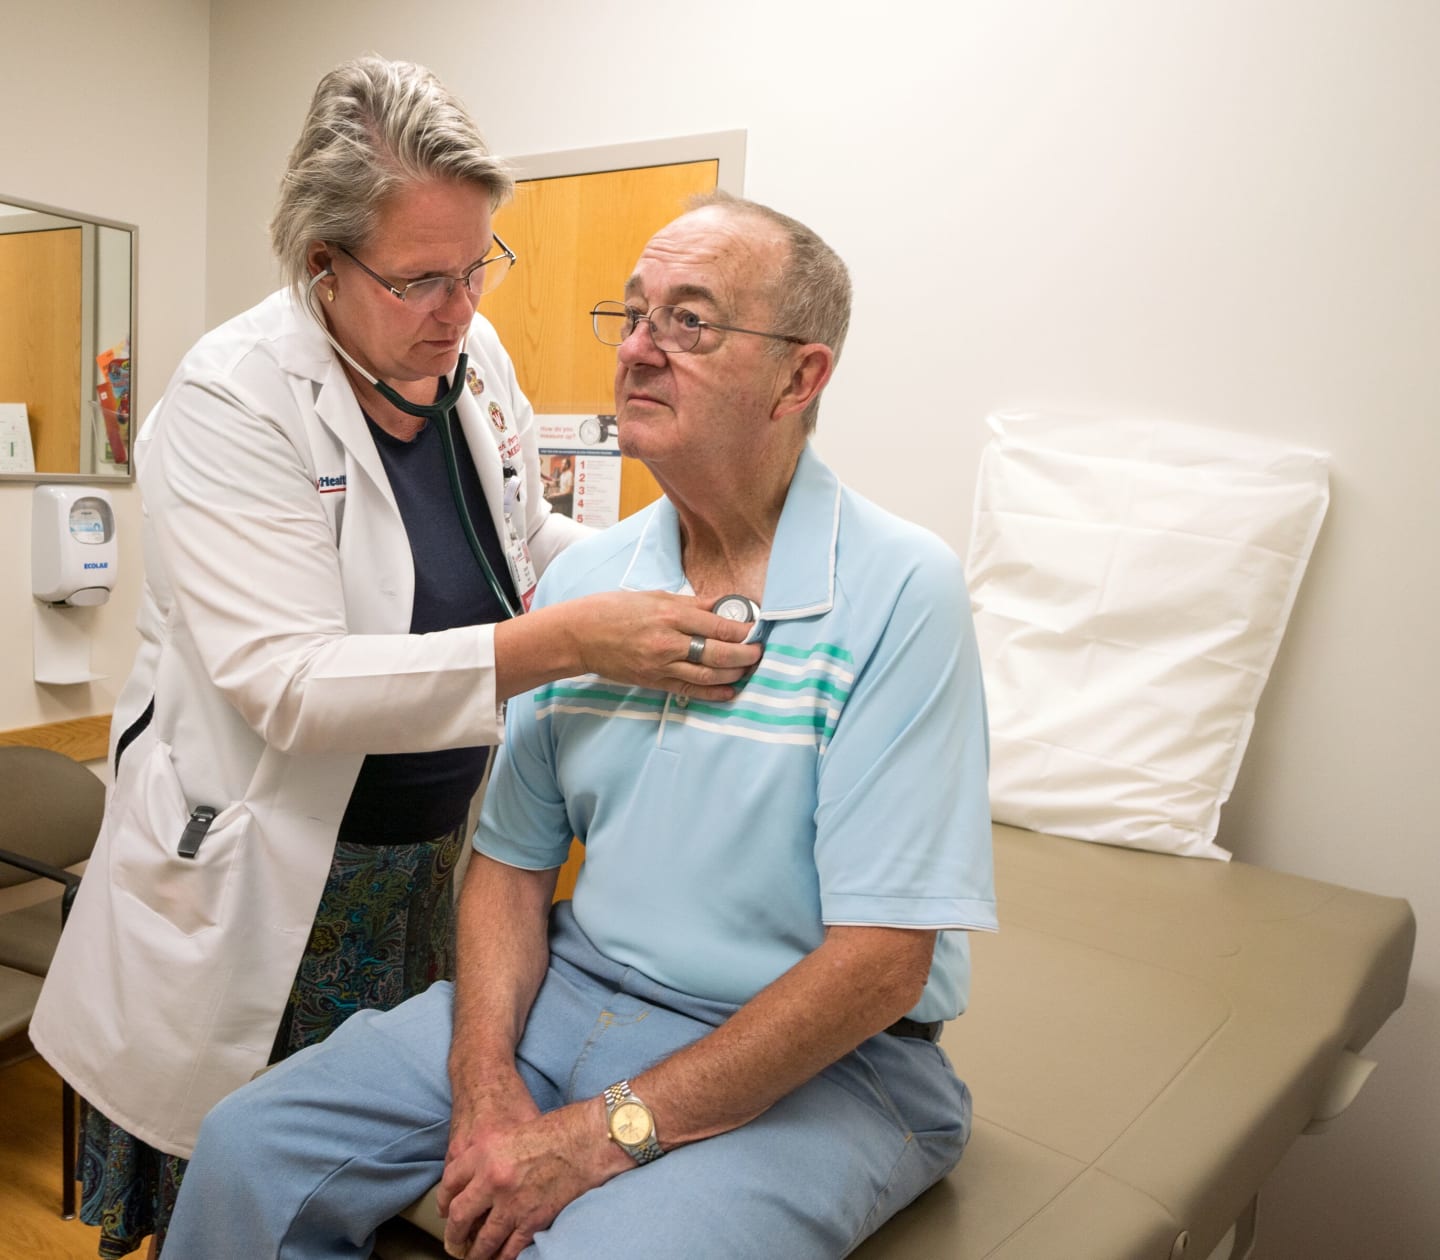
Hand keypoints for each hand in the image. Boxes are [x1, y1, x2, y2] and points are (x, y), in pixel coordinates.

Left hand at [438, 1098, 622, 1259]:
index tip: (445, 1210)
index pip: (449, 1182)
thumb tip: (477, 1182)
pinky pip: (510, 1248)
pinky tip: (499, 1259)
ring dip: (476, 1253)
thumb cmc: (557, 1130)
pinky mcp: (533, 1219)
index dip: (443, 1200)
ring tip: (473, 1257)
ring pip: (483, 1239)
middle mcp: (492, 1178)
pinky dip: (503, 1257)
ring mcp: (512, 1202)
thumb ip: (490, 1157)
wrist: (588, 1140)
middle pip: (459, 1215)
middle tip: (454, 1242)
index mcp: (484, 1151)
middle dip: (454, 1234)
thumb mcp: (511, 1133)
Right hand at [566, 591, 761, 700]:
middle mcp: (668, 642)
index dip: (743, 630)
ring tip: (748, 669)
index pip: (718, 625)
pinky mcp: (654, 681)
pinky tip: (730, 691)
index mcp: (669, 615)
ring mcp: (660, 665)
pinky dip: (713, 693)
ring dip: (734, 674)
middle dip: (745, 654)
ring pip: (708, 675)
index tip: (756, 629)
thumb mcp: (654, 596)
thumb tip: (722, 606)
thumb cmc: (614, 609)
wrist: (580, 635)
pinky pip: (689, 690)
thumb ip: (691, 604)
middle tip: (759, 652)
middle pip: (718, 653)